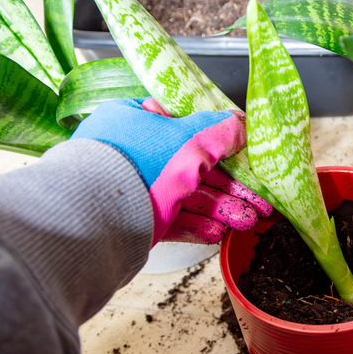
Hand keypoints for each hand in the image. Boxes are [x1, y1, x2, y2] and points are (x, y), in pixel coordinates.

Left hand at [71, 98, 271, 244]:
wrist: (94, 218)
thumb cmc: (137, 165)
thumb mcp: (190, 138)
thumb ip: (221, 131)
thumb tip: (242, 124)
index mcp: (138, 120)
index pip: (186, 125)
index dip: (220, 140)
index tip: (246, 155)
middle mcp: (134, 153)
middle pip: (194, 167)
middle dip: (231, 186)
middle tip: (259, 199)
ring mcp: (134, 188)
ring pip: (188, 196)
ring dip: (221, 208)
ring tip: (248, 221)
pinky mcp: (135, 219)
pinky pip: (173, 219)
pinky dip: (198, 225)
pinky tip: (220, 232)